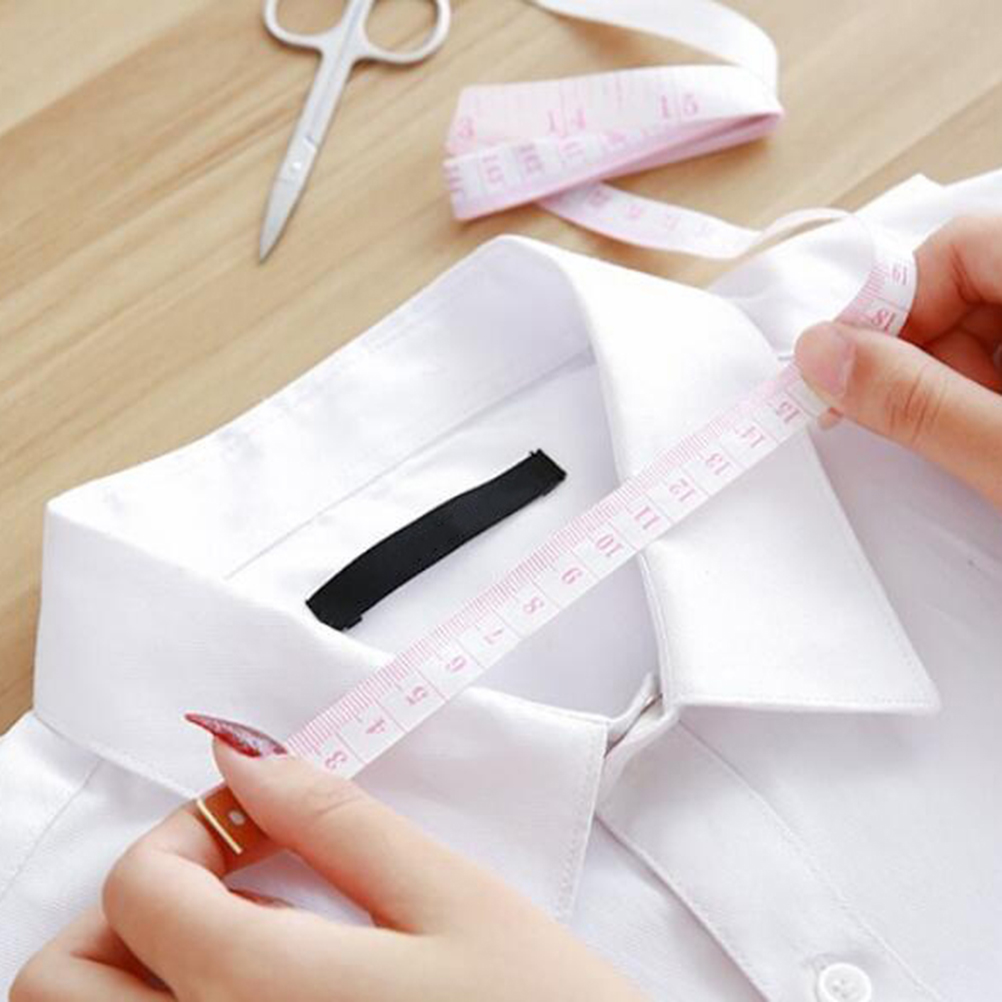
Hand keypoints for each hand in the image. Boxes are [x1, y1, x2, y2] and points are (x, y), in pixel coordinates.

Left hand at [12, 740, 646, 1001]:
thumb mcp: (450, 898)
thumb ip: (334, 818)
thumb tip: (244, 753)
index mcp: (260, 993)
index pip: (139, 886)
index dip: (194, 824)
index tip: (259, 819)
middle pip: (63, 981)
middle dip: (131, 902)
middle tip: (226, 876)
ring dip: (132, 963)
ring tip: (229, 932)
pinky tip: (252, 988)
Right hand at [795, 214, 1001, 509]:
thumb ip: (919, 402)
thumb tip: (824, 356)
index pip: (959, 246)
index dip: (896, 306)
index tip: (852, 370)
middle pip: (967, 288)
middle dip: (920, 355)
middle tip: (903, 418)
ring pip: (984, 330)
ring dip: (950, 384)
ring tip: (969, 444)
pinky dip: (979, 397)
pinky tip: (987, 440)